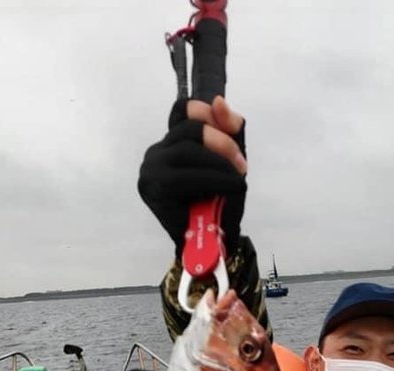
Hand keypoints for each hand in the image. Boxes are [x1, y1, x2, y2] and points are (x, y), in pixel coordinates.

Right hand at [138, 96, 247, 257]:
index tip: (232, 129)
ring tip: (237, 180)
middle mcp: (155, 154)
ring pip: (189, 149)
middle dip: (223, 142)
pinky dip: (217, 179)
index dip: (206, 111)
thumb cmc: (219, 206)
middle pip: (190, 128)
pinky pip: (189, 175)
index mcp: (170, 145)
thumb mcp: (228, 163)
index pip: (182, 110)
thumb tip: (219, 101)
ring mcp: (151, 171)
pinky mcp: (155, 190)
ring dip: (221, 163)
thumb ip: (228, 132)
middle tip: (242, 165)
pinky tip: (231, 188)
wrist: (211, 247)